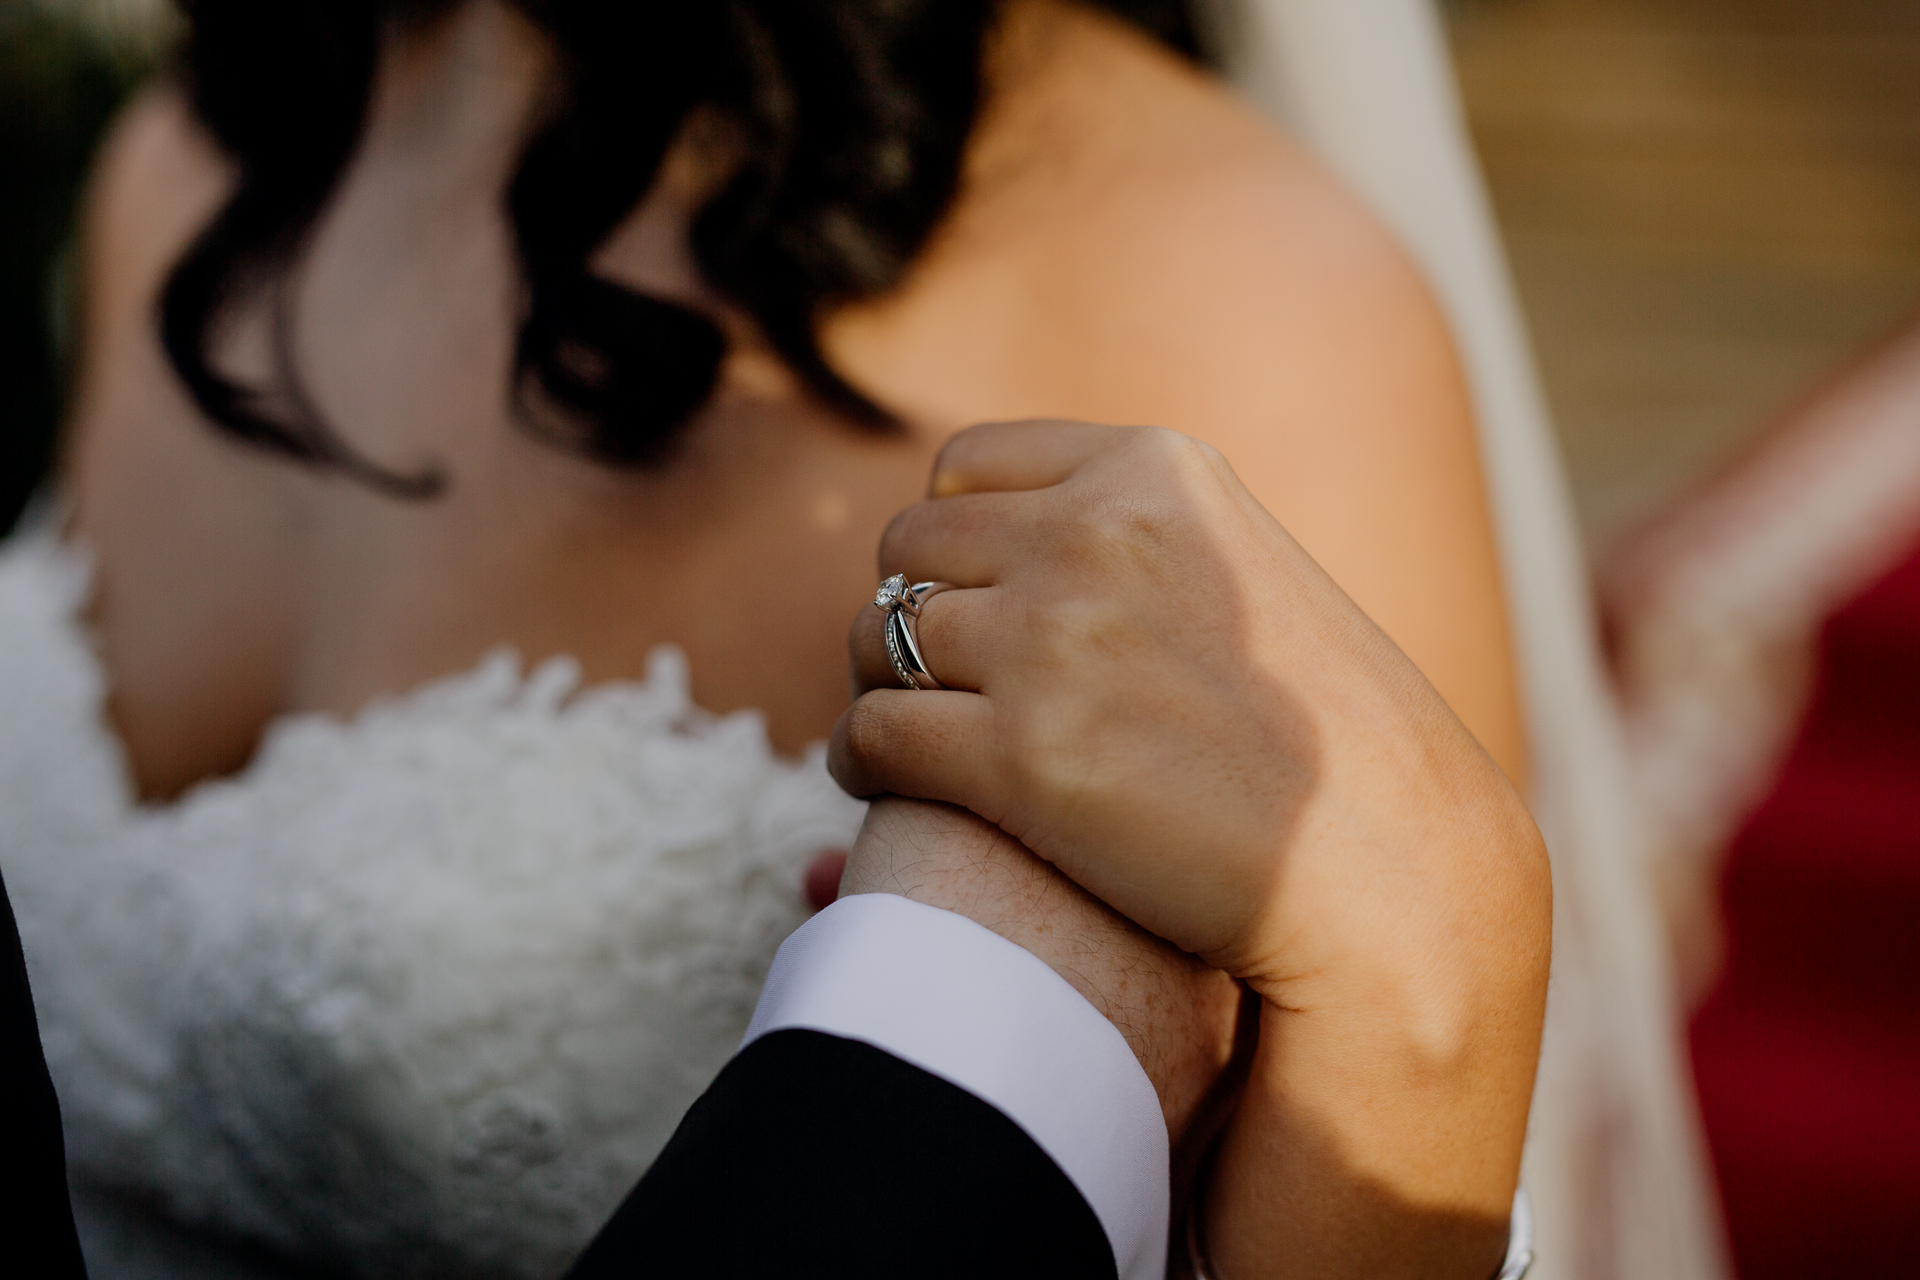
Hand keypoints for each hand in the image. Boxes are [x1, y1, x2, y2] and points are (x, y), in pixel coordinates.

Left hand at [833, 422, 1549, 1276]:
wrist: (1390, 866)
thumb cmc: (1324, 737)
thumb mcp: (1242, 571)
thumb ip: (1137, 535)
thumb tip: (1004, 540)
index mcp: (1155, 471)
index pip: (964, 468)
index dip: (946, 540)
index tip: (959, 599)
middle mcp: (1095, 533)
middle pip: (909, 549)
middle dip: (906, 613)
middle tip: (922, 680)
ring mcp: (1055, 640)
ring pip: (878, 639)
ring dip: (878, 688)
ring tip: (904, 735)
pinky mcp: (1021, 756)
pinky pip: (871, 735)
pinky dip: (860, 761)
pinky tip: (883, 789)